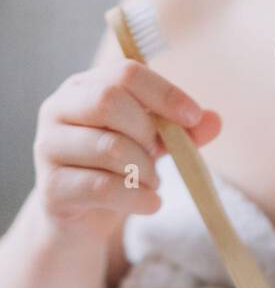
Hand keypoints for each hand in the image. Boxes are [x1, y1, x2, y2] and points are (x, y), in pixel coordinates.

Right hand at [33, 58, 220, 241]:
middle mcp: (58, 109)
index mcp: (84, 86)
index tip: (194, 116)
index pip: (126, 72)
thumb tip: (214, 121)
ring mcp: (48, 148)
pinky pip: (102, 187)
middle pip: (109, 101)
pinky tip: (148, 202)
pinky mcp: (51, 188)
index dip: (165, 93)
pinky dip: (137, 197)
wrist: (81, 215)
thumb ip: (183, 130)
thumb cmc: (117, 165)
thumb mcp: (153, 141)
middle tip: (159, 153)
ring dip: (144, 169)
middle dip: (147, 131)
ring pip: (110, 148)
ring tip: (151, 181)